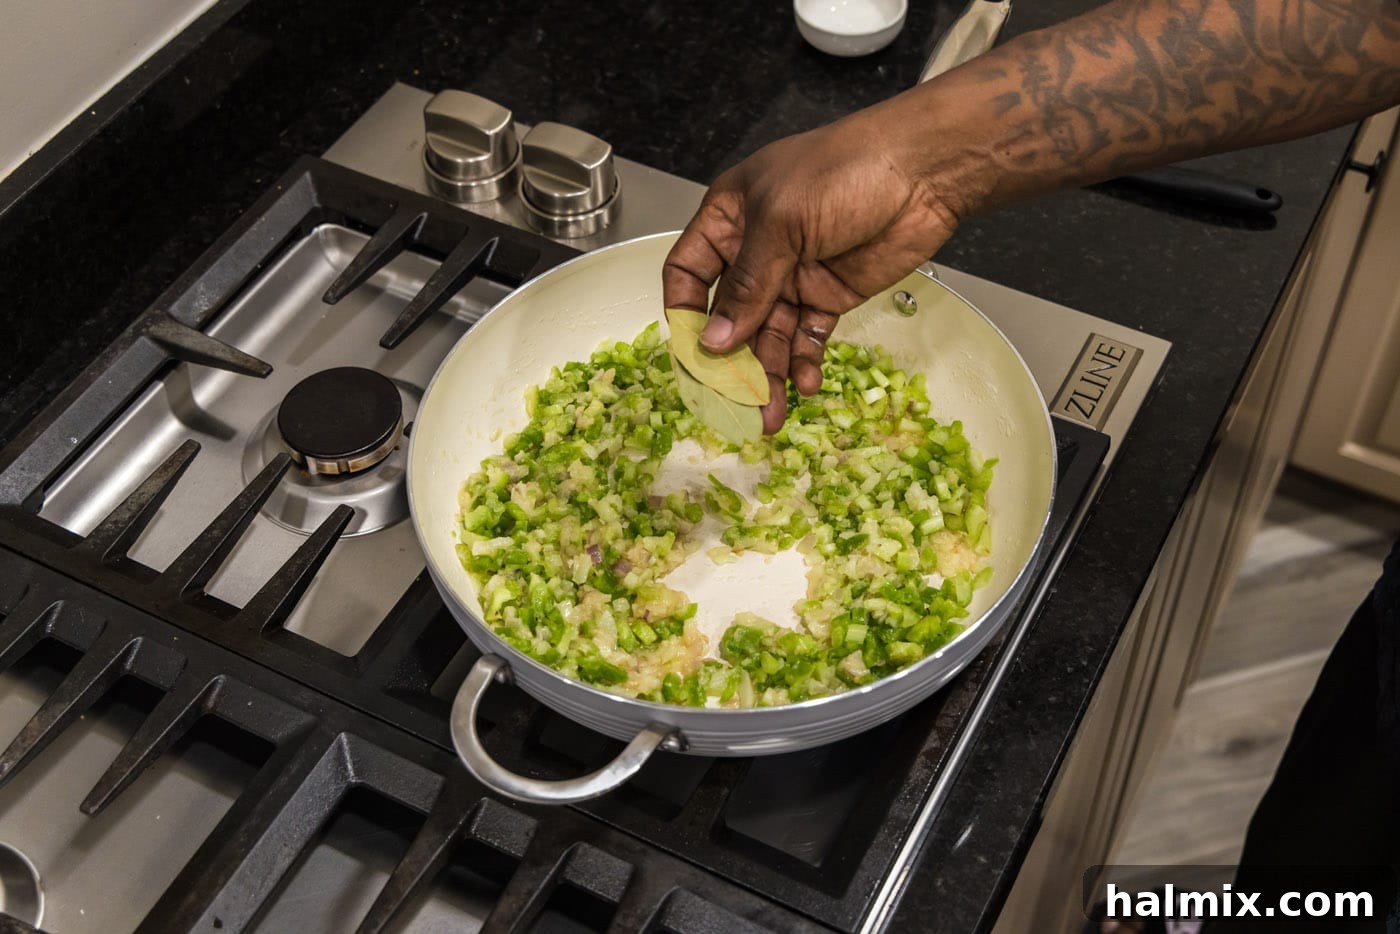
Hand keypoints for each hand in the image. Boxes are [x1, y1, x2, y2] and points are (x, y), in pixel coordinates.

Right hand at [662, 107, 963, 432]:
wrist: (925, 170)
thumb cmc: (846, 170)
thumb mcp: (783, 221)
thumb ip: (749, 284)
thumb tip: (714, 339)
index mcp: (730, 218)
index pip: (689, 272)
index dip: (685, 313)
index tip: (691, 353)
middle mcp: (756, 251)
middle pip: (729, 317)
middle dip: (731, 361)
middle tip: (733, 403)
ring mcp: (794, 276)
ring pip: (768, 335)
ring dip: (768, 374)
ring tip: (770, 414)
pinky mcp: (831, 295)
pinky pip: (807, 337)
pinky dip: (804, 362)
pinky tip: (804, 385)